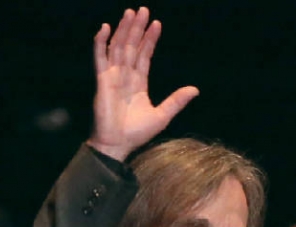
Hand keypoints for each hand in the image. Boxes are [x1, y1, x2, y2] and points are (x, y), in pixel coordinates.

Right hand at [89, 7, 198, 161]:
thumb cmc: (137, 133)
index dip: (150, 40)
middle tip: (144, 10)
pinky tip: (105, 28)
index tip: (157, 24)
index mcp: (138, 83)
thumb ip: (177, 101)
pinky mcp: (102, 80)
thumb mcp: (163, 115)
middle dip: (137, 28)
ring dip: (123, 30)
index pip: (144, 55)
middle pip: (131, 46)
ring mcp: (112, 76)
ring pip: (118, 47)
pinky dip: (101, 42)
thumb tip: (195, 89)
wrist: (118, 144)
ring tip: (130, 13)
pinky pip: (100, 57)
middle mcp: (125, 76)